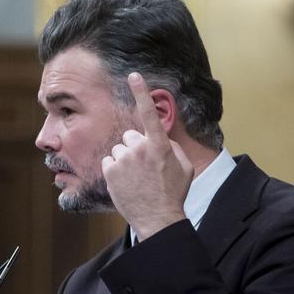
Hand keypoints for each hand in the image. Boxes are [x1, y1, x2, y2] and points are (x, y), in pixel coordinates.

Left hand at [102, 72, 193, 240]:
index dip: (141, 92)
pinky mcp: (110, 171)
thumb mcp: (183, 166)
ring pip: (119, 149)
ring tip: (136, 178)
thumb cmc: (173, 192)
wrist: (158, 218)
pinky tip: (126, 183)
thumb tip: (159, 138)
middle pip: (131, 136)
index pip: (149, 113)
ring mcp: (123, 160)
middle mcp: (140, 149)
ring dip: (125, 160)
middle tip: (144, 167)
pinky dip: (115, 170)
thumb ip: (170, 146)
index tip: (133, 75)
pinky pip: (109, 161)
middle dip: (135, 147)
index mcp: (160, 145)